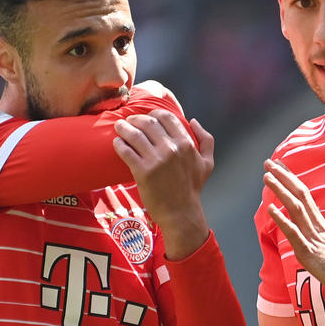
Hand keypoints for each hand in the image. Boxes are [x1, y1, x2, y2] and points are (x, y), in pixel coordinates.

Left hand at [113, 110, 213, 258]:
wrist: (180, 213)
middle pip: (148, 123)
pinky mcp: (142, 172)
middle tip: (129, 120)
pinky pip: (126, 151)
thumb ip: (206, 139)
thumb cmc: (193, 188)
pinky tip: (117, 142)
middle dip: (136, 118)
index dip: (153, 113)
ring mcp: (156, 160)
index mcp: (186, 144)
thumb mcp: (207, 163)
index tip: (146, 116)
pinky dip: (119, 144)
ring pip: (135, 134)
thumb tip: (193, 120)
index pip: (166, 117)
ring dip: (124, 127)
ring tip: (119, 126)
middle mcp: (171, 149)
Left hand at [264, 158, 324, 294]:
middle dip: (283, 177)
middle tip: (268, 162)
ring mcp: (312, 238)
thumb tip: (309, 232)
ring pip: (295, 208)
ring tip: (267, 177)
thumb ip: (318, 236)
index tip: (280, 165)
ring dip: (280, 191)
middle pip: (299, 195)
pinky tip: (270, 208)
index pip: (304, 194)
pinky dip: (282, 219)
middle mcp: (316, 226)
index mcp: (320, 223)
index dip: (291, 179)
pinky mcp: (308, 252)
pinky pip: (294, 233)